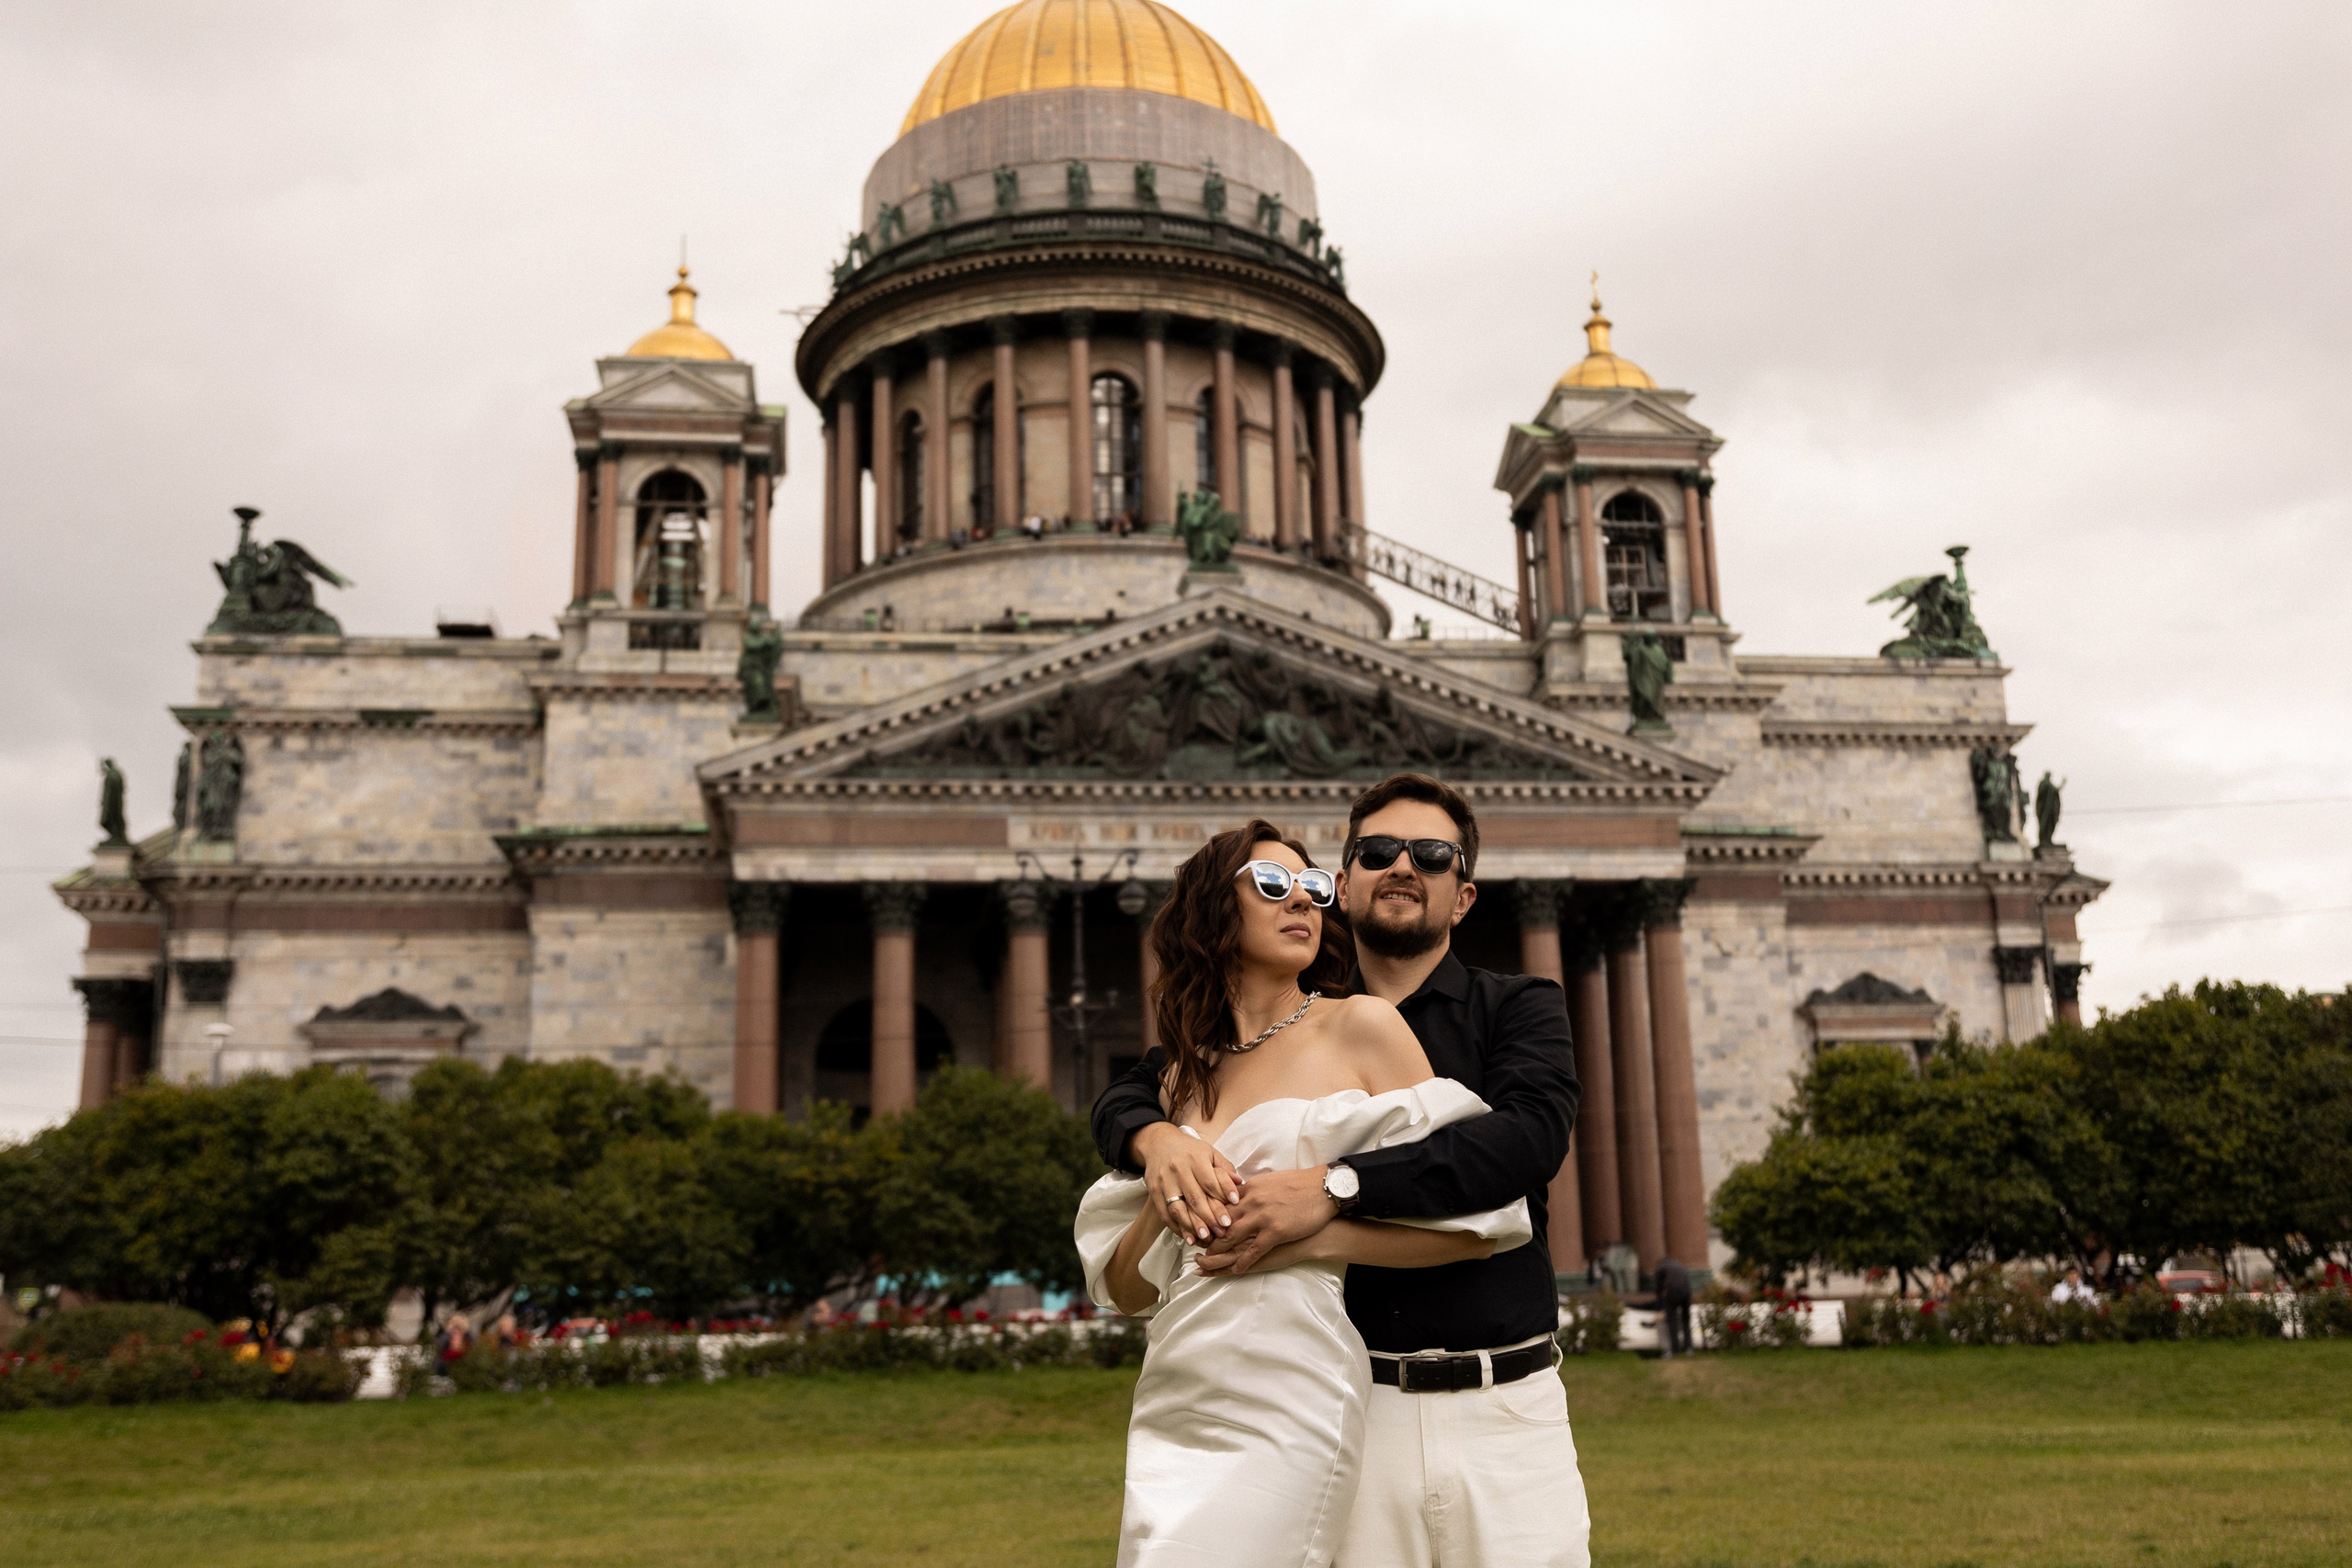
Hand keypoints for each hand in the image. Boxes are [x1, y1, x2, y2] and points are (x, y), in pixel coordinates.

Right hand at [1130, 1122, 1241, 1243]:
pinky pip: (1165, 1213)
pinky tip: (1188, 1237)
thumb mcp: (1209, 1152)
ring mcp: (1164, 1182)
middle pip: (1194, 1198)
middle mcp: (1178, 1170)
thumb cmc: (1189, 1150)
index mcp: (1194, 1158)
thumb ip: (1225, 1167)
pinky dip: (1177, 1227)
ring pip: (1177, 1208)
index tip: (1234, 1207)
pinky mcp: (1154, 1192)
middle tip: (1222, 1231)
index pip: (1210, 1181)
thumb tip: (1239, 1183)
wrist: (1159, 1144)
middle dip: (1209, 1217)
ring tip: (1205, 1237)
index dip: (1223, 1195)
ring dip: (1192, 1226)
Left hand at [1192, 1167, 1337, 1275]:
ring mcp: (1262, 1217)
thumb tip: (1240, 1194)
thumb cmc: (1300, 1185)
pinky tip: (1235, 1270)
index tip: (1199, 1223)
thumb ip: (1253, 1190)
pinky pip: (1253, 1251)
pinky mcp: (1275, 1232)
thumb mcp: (1270, 1181)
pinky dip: (1242, 1262)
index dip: (1208, 1215)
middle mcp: (1251, 1202)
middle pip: (1221, 1220)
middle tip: (1195, 1245)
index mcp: (1249, 1188)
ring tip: (1206, 1260)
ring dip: (1218, 1250)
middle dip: (1206, 1234)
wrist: (1324, 1189)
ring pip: (1231, 1236)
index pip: (1221, 1202)